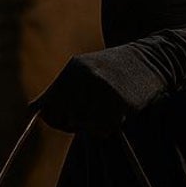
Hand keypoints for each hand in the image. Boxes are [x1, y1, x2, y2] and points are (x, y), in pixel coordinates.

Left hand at [28, 44, 169, 136]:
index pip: (45, 108)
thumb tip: (32, 111)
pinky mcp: (117, 99)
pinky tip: (121, 110)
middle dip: (75, 124)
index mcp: (72, 69)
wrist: (153, 59)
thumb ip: (59, 91)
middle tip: (94, 113)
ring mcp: (100, 88)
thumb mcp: (84, 73)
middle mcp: (82, 77)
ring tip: (110, 108)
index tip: (71, 119)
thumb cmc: (116, 71)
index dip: (56, 120)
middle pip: (64, 119)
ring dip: (95, 125)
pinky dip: (111, 125)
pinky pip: (103, 127)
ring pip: (84, 125)